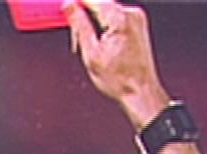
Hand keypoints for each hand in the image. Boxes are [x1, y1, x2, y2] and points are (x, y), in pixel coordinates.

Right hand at [66, 0, 167, 126]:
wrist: (141, 92)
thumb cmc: (121, 79)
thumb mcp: (91, 53)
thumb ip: (79, 25)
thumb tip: (69, 6)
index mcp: (120, 18)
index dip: (75, 4)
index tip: (65, 10)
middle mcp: (131, 14)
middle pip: (99, 4)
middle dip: (85, 18)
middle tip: (78, 39)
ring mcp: (137, 19)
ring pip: (106, 12)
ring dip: (94, 25)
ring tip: (93, 48)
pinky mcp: (138, 26)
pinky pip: (115, 19)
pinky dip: (105, 29)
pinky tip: (103, 47)